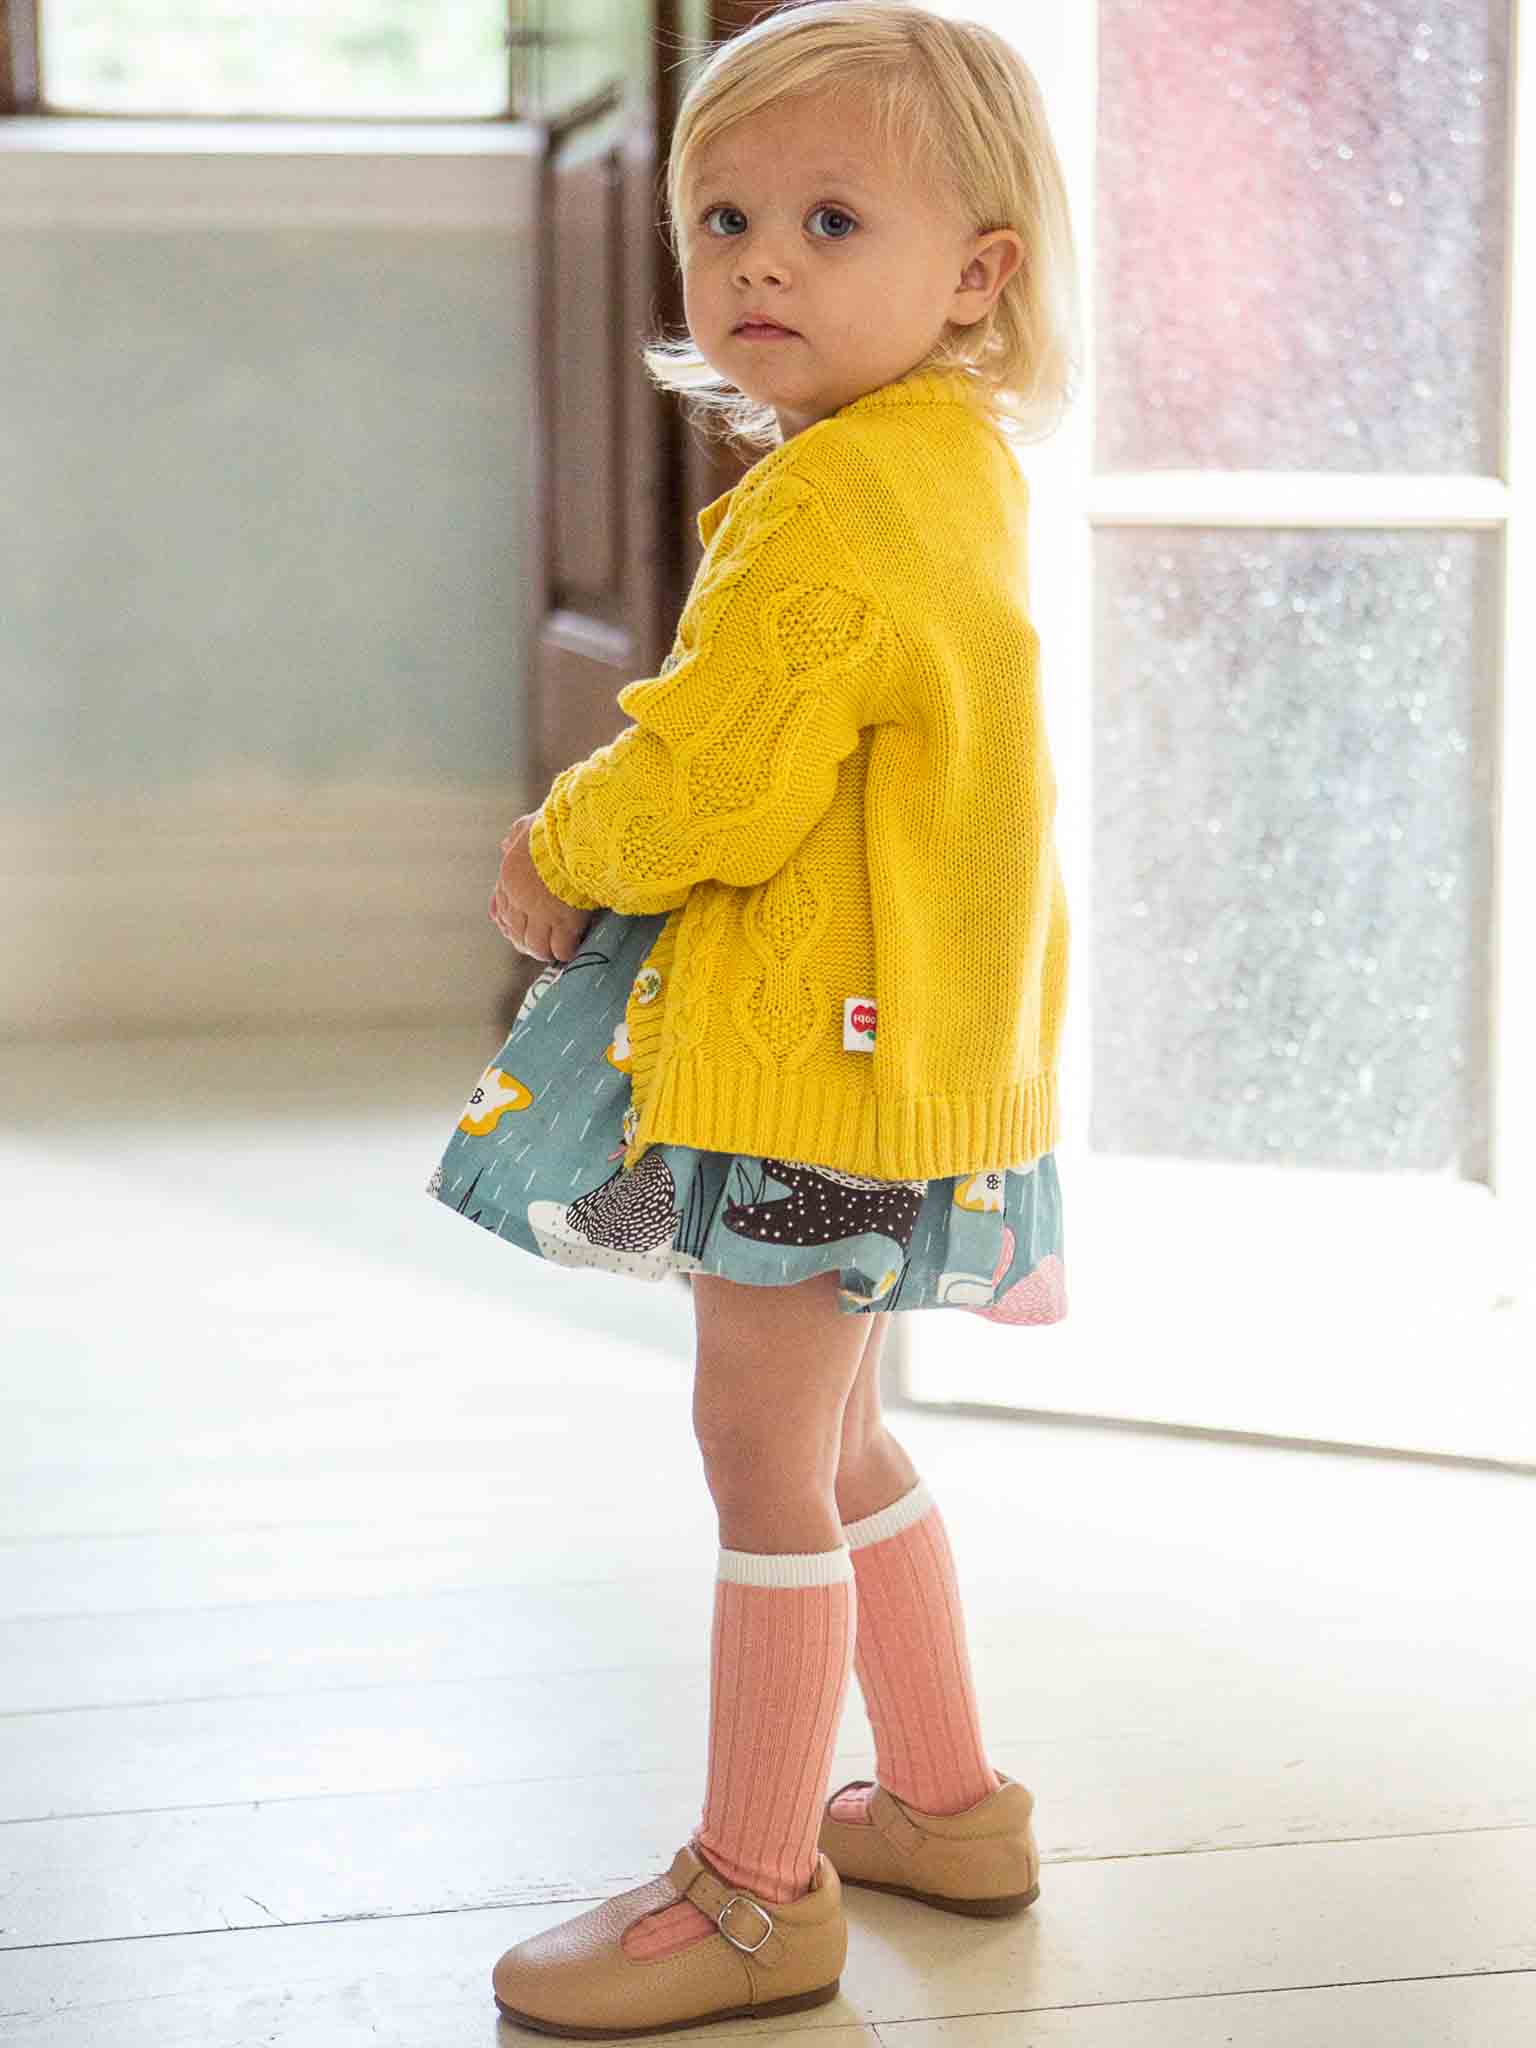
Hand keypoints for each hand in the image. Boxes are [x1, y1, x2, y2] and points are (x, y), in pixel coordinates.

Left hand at [490, 813, 595, 964]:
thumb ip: (515, 836)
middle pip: (517, 933)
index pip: (503, 910)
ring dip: (544, 951)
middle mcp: (521, 900)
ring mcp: (542, 913)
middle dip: (527, 942)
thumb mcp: (527, 825)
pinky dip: (566, 952)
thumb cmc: (556, 825)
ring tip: (554, 952)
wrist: (576, 833)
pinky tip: (571, 950)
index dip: (510, 925)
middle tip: (538, 947)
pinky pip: (561, 948)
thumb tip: (504, 844)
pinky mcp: (565, 921)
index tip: (517, 931)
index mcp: (509, 878)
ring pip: (536, 945)